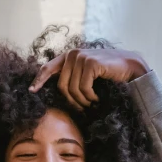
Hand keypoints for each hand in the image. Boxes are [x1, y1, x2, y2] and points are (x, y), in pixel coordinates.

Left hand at [29, 49, 150, 109]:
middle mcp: (73, 54)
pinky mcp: (90, 63)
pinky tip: (96, 97)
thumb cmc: (108, 75)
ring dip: (81, 101)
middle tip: (82, 108)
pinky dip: (89, 97)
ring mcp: (81, 57)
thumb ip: (72, 77)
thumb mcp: (86, 75)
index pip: (48, 68)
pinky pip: (83, 88)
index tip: (31, 91)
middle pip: (61, 85)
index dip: (39, 79)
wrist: (130, 69)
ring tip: (91, 103)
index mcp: (69, 56)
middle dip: (71, 100)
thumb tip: (57, 91)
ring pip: (71, 89)